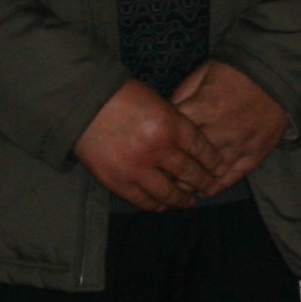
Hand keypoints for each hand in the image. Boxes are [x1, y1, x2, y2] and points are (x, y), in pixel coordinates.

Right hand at [73, 79, 226, 209]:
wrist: (81, 103)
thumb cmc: (120, 96)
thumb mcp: (157, 101)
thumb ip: (175, 123)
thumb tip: (191, 145)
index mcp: (170, 125)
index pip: (201, 149)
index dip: (213, 162)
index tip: (220, 169)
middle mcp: (157, 149)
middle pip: (189, 173)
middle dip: (203, 183)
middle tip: (210, 188)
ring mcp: (136, 168)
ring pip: (168, 192)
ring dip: (181, 199)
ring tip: (188, 202)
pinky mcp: (116, 180)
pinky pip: (141, 200)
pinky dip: (154, 205)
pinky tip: (161, 205)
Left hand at [168, 60, 289, 195]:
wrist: (277, 76)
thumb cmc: (235, 72)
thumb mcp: (203, 72)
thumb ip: (183, 93)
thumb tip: (165, 114)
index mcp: (206, 107)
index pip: (175, 133)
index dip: (161, 143)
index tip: (153, 150)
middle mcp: (222, 129)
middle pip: (191, 158)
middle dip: (173, 168)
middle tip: (160, 175)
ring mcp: (240, 144)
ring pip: (212, 171)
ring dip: (194, 181)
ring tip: (180, 188)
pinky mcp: (256, 153)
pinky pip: (235, 174)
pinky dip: (220, 185)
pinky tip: (207, 190)